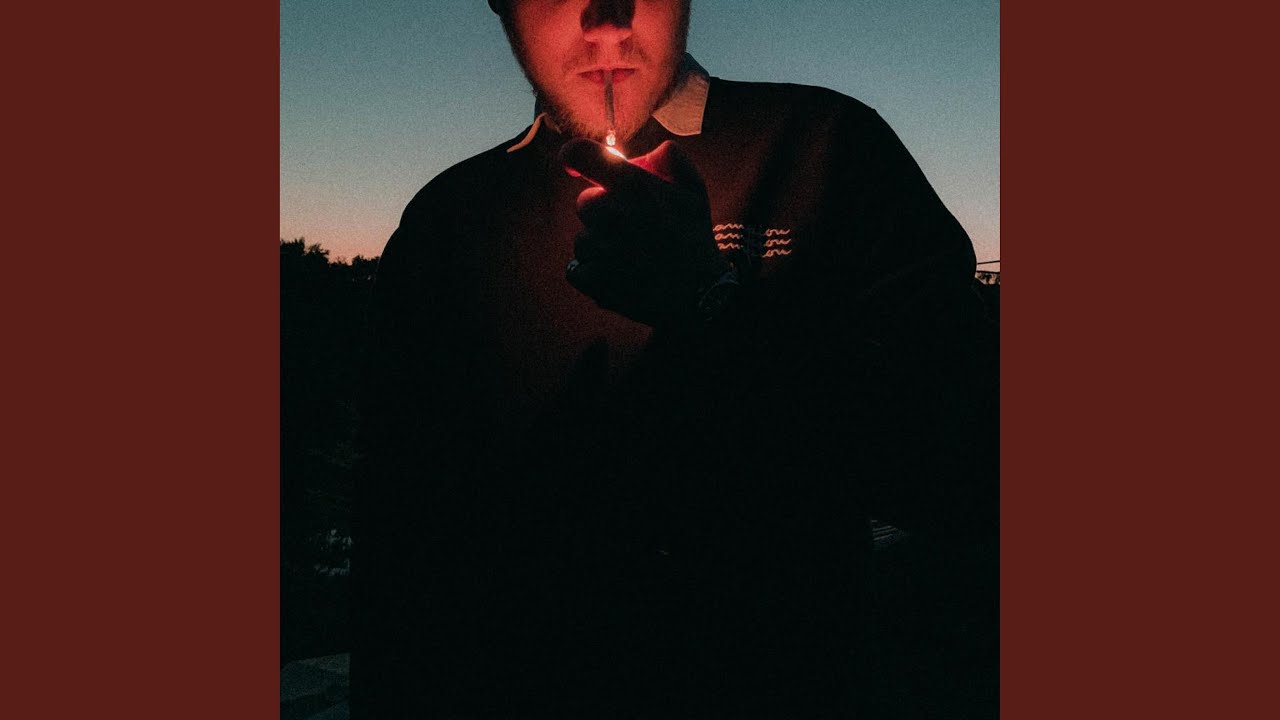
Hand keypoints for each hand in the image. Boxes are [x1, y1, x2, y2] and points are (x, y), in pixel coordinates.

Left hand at [559, 138, 735, 326]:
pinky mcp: (592, 280)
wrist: (698, 293)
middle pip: (584, 202)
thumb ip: (671, 158)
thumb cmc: (694, 238)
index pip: (580, 155)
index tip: (577, 165)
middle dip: (603, 210)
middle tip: (631, 225)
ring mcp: (600, 249)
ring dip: (599, 244)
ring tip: (631, 255)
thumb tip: (647, 152)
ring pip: (582, 238)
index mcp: (633, 186)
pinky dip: (592, 272)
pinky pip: (576, 268)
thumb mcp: (694, 189)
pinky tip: (619, 273)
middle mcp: (611, 213)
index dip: (573, 156)